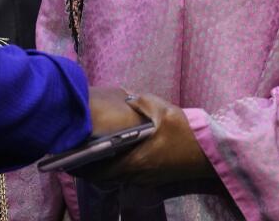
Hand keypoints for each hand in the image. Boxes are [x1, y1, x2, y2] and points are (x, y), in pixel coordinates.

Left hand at [80, 92, 213, 186]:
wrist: (209, 153)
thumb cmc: (185, 132)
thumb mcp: (162, 110)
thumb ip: (140, 102)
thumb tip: (123, 98)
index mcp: (136, 160)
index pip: (101, 171)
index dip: (83, 167)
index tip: (69, 159)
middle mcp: (137, 174)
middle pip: (105, 176)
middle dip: (89, 168)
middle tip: (76, 154)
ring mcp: (145, 179)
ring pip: (116, 177)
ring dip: (103, 169)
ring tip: (91, 152)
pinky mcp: (153, 178)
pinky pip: (127, 176)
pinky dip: (116, 168)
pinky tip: (113, 154)